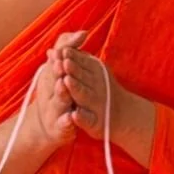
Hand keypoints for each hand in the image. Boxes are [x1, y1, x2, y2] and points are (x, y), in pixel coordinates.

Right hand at [29, 37, 80, 149]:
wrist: (47, 125)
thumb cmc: (57, 91)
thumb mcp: (59, 69)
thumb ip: (69, 48)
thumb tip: (84, 32)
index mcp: (51, 76)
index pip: (56, 63)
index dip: (60, 55)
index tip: (64, 48)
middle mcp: (50, 92)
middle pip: (54, 80)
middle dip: (57, 71)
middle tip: (61, 63)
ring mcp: (54, 110)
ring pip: (58, 100)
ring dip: (61, 92)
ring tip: (64, 84)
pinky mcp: (60, 127)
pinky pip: (63, 123)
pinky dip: (66, 121)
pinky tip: (71, 118)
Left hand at [59, 39, 156, 163]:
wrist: (122, 115)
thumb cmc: (100, 89)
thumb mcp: (91, 71)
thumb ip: (74, 59)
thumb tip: (50, 50)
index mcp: (96, 72)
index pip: (83, 62)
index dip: (72, 57)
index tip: (62, 50)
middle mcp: (98, 87)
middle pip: (83, 77)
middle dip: (73, 70)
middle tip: (64, 62)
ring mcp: (96, 105)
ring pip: (84, 96)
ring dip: (76, 88)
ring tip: (66, 81)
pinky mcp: (95, 122)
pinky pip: (87, 119)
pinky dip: (81, 117)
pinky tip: (73, 115)